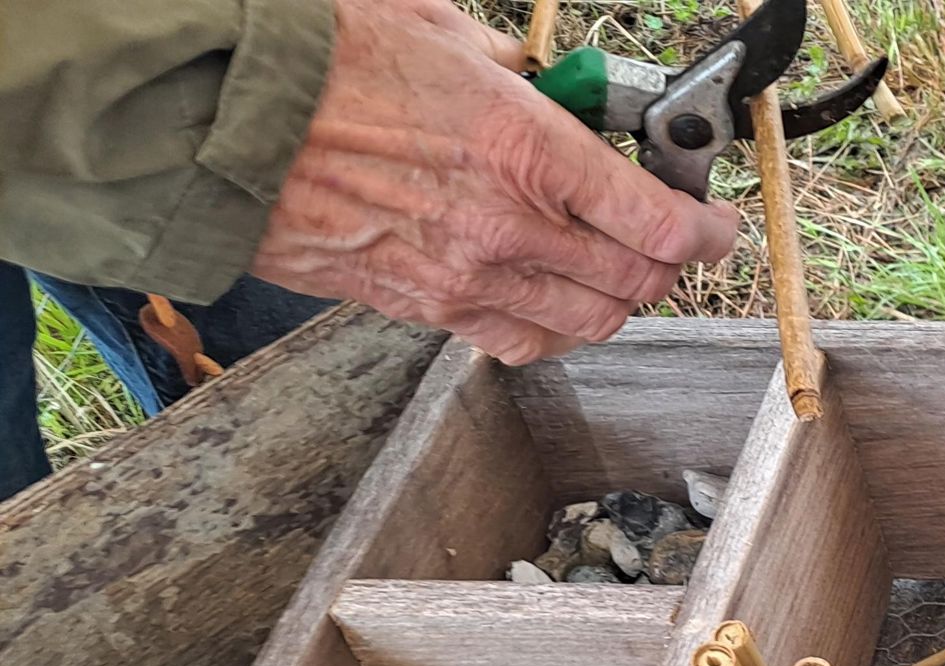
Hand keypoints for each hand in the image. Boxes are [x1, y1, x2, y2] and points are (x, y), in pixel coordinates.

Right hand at [250, 0, 741, 363]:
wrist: (217, 118)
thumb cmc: (319, 62)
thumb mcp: (442, 32)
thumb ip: (516, 70)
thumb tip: (543, 83)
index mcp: (528, 153)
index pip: (662, 224)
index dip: (707, 231)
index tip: (714, 224)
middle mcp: (510, 229)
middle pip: (639, 284)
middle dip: (667, 264)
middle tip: (665, 238)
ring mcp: (468, 279)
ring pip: (590, 324)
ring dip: (616, 300)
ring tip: (612, 267)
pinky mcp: (424, 308)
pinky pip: (520, 341)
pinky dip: (553, 328)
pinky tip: (548, 297)